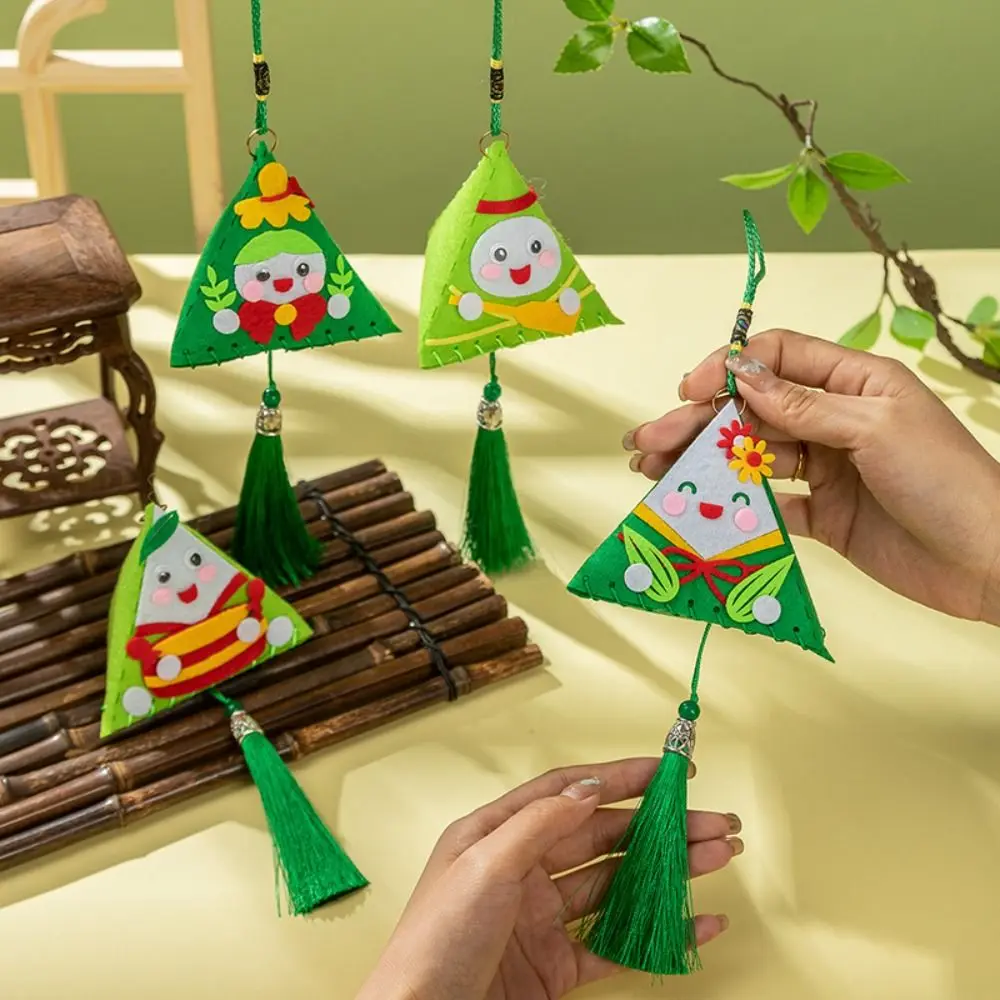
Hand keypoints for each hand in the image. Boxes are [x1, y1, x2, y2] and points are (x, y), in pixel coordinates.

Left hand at [355, 759, 740, 999]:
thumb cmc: (436, 941)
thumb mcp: (484, 865)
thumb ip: (540, 823)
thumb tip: (589, 787)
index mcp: (498, 834)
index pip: (569, 792)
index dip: (620, 778)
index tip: (669, 771)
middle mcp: (523, 870)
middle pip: (604, 838)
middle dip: (662, 828)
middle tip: (714, 823)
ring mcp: (542, 920)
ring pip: (618, 886)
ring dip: (669, 873)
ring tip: (718, 858)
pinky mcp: (555, 968)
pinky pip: (616, 945)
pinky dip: (658, 935)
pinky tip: (696, 923)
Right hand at [625, 329, 999, 625]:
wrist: (990, 564)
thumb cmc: (948, 482)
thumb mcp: (874, 429)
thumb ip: (804, 407)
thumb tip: (742, 376)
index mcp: (855, 383)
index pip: (778, 358)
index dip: (730, 368)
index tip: (690, 391)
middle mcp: (835, 420)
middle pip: (752, 410)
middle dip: (697, 423)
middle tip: (647, 442)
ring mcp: (827, 469)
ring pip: (752, 457)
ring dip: (704, 464)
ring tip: (654, 473)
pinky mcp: (823, 515)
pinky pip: (769, 505)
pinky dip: (735, 508)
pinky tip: (700, 510)